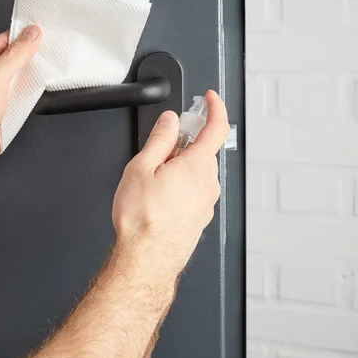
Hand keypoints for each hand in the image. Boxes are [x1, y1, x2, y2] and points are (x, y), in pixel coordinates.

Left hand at [0, 26, 40, 182]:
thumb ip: (15, 55)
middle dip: (38, 56)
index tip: (49, 38)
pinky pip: (28, 90)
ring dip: (38, 75)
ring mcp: (3, 83)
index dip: (32, 35)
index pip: (15, 35)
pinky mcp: (11, 99)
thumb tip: (32, 34)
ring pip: (28, 72)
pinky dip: (36, 91)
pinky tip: (40, 92)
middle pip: (24, 53)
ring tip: (46, 76)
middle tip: (52, 57)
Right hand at [113, 90, 229, 282]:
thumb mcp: (141, 169)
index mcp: (196, 166)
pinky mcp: (201, 217)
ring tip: (155, 181)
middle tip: (161, 150)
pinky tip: (161, 198)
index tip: (210, 98)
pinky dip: (183, 185)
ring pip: (199, 172)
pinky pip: (196, 191)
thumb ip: (160, 140)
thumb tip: (170, 122)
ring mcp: (207, 202)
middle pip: (204, 151)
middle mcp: (208, 183)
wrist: (147, 259)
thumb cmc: (142, 221)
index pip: (217, 127)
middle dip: (185, 144)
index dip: (215, 107)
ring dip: (182, 167)